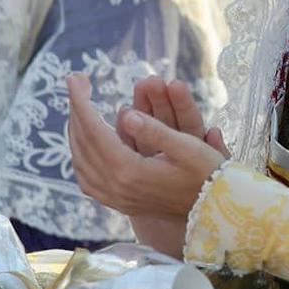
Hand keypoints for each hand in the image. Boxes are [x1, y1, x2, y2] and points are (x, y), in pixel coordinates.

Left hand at [66, 72, 224, 256]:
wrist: (214, 212)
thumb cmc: (206, 176)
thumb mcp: (188, 148)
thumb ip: (155, 131)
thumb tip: (126, 115)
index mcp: (130, 171)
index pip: (95, 131)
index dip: (82, 102)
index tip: (75, 77)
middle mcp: (117, 187)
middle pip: (83, 143)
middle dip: (77, 109)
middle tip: (77, 82)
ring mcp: (115, 198)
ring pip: (80, 161)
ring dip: (76, 131)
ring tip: (80, 106)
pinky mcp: (119, 203)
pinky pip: (87, 178)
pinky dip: (81, 154)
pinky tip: (84, 141)